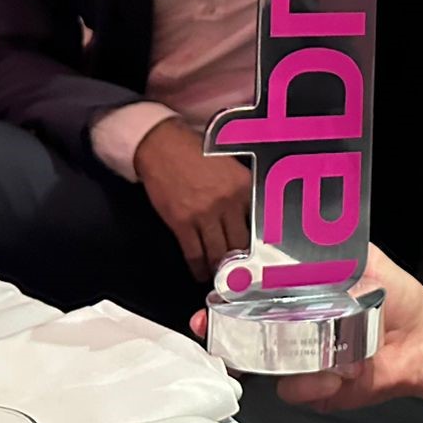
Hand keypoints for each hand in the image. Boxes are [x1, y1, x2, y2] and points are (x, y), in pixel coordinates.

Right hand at [134, 116, 251, 282]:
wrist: (163, 146)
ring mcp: (204, 214)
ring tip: (219, 276)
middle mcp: (228, 202)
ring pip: (218, 255)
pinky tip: (200, 272)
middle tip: (238, 272)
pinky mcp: (181, 222)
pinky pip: (194, 254)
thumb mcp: (231, 169)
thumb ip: (244, 194)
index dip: (258, 246)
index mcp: (244, 187)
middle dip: (239, 263)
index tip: (258, 258)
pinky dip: (198, 268)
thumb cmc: (196, 155)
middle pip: (240, 245)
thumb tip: (253, 222)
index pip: (259, 226)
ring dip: (219, 270)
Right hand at [190, 244, 422, 420]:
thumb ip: (324, 248)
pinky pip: (294, 390)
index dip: (226, 298)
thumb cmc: (395, 295)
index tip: (210, 298)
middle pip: (244, 335)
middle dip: (223, 334)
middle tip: (211, 329)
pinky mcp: (315, 389)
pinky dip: (314, 381)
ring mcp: (302, 361)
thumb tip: (288, 234)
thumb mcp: (359, 259)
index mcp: (301, 295)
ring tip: (317, 351)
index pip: (252, 296)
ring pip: (264, 365)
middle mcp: (295, 328)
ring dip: (281, 358)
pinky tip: (341, 371)